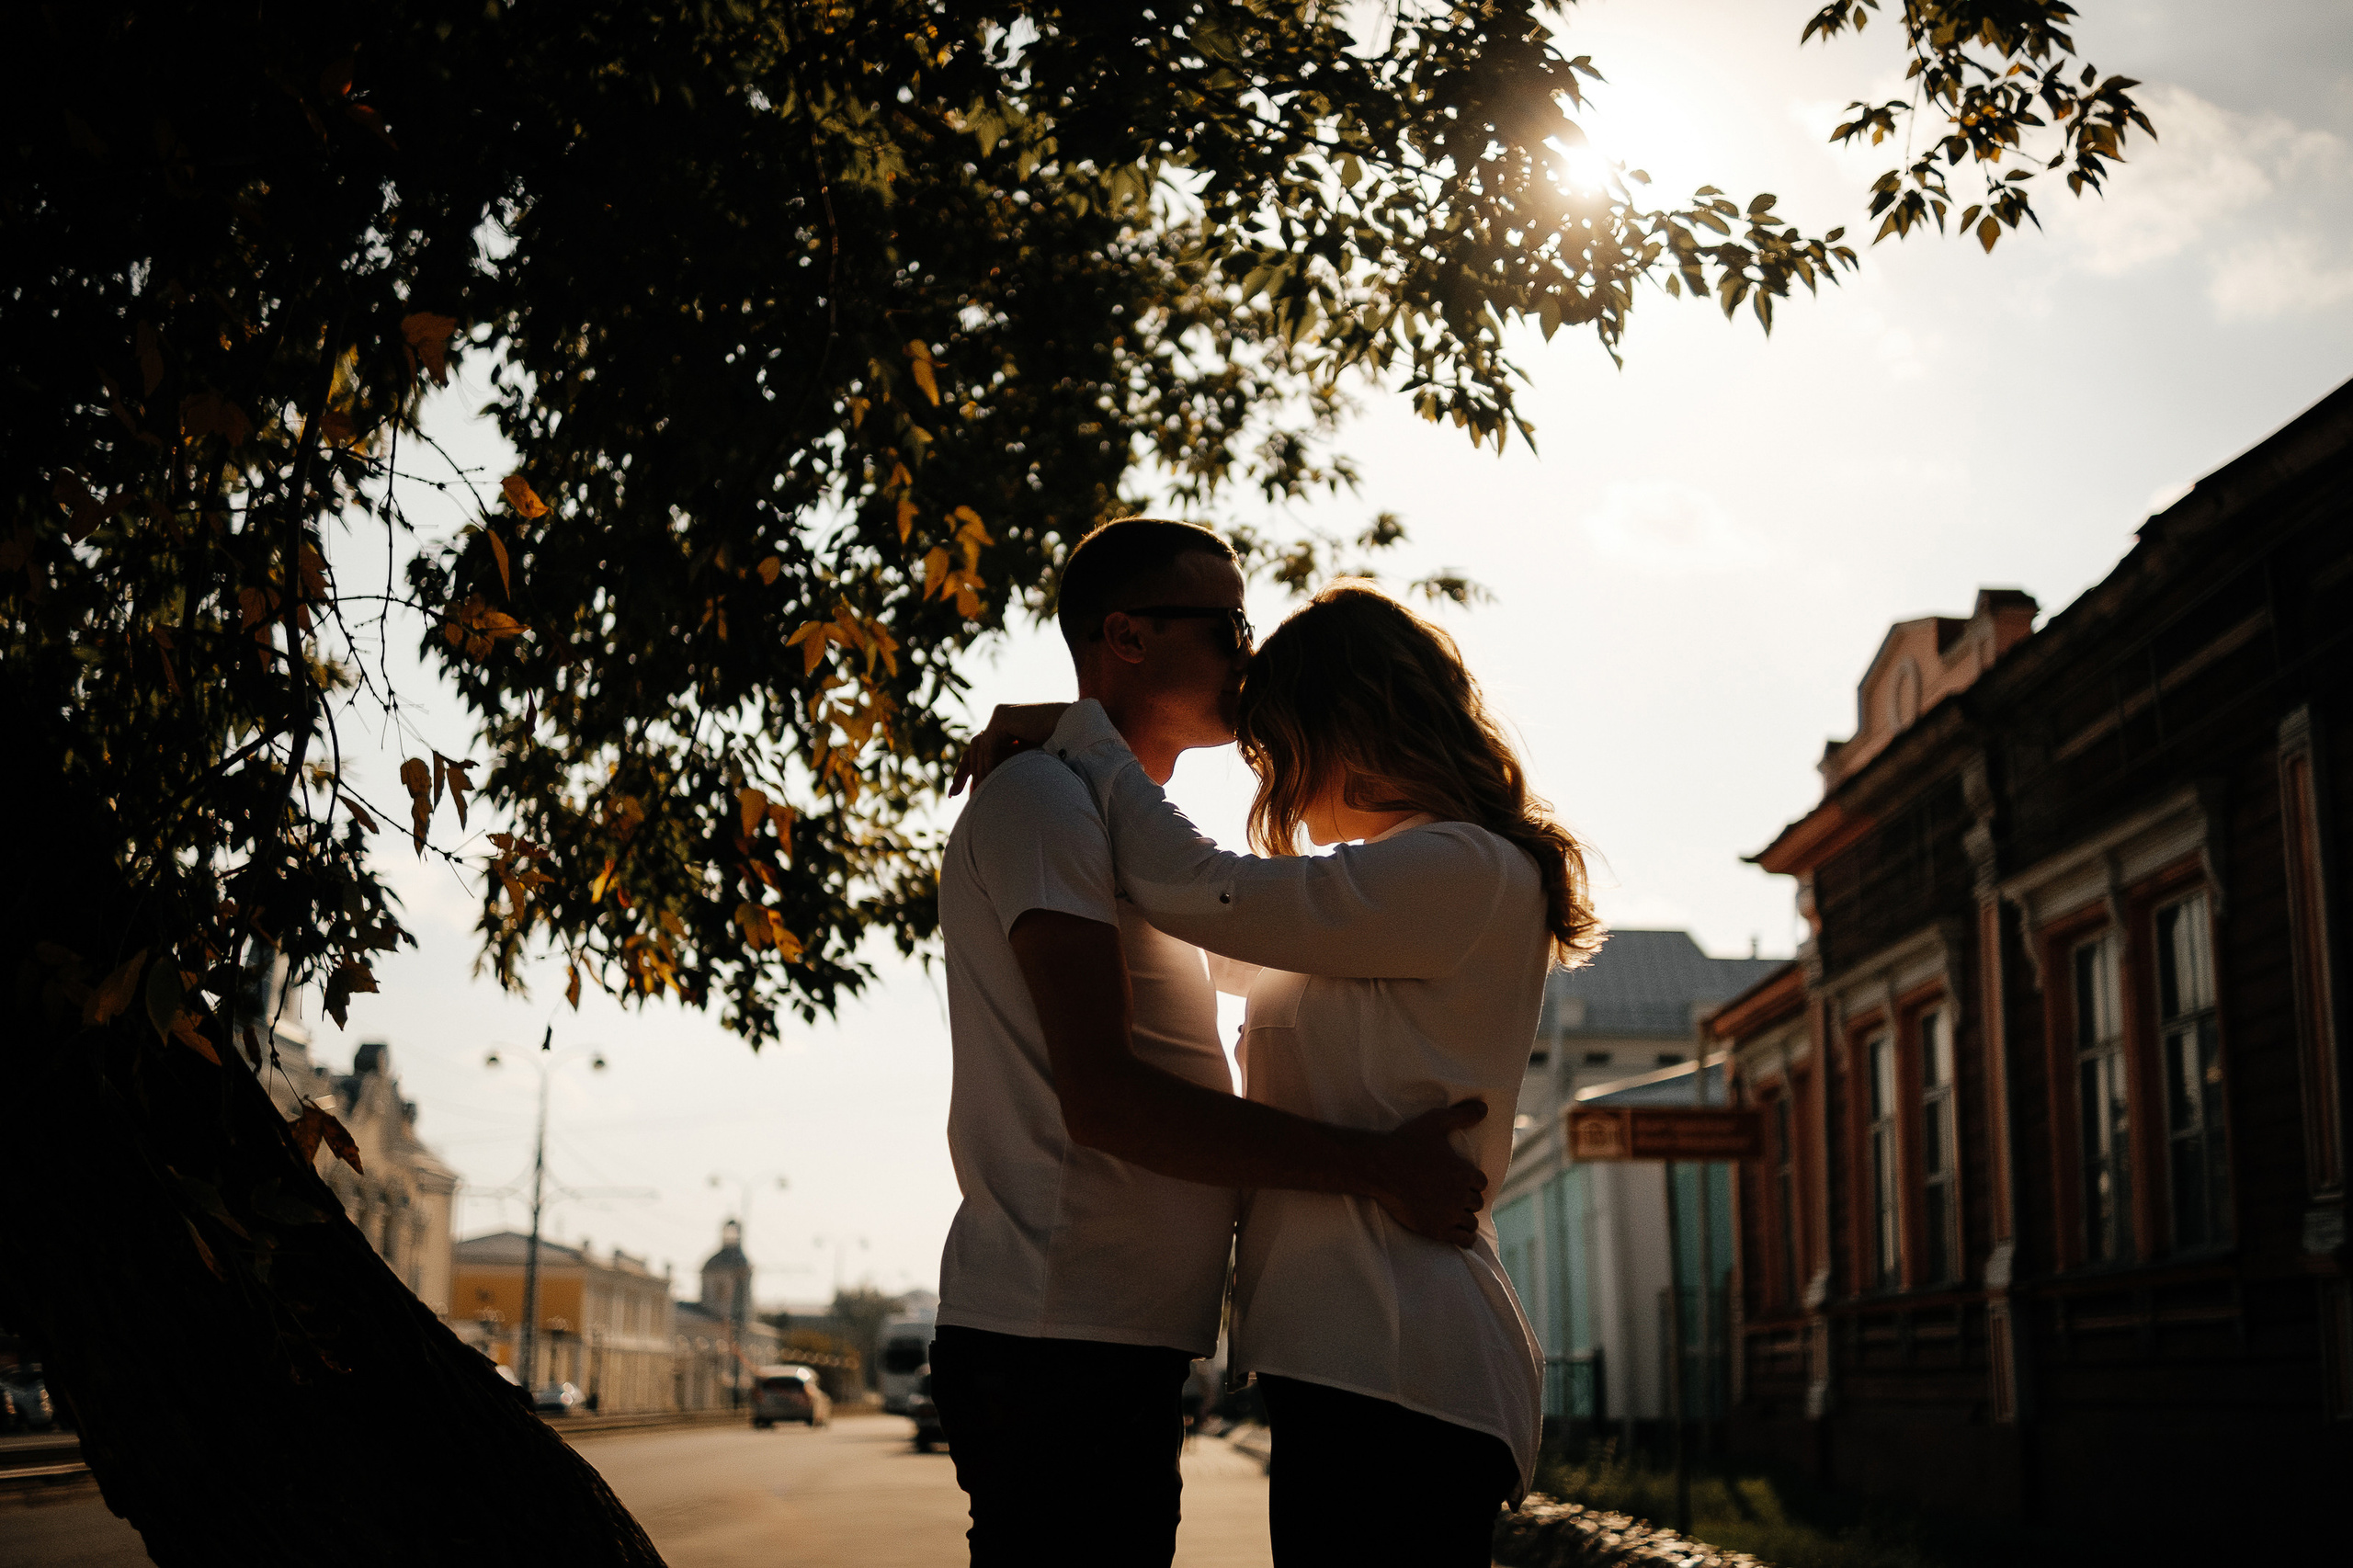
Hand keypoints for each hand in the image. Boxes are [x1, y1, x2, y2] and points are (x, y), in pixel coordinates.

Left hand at [950, 701, 1072, 794]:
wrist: (1076, 731)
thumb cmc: (1061, 750)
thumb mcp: (1028, 764)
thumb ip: (1009, 770)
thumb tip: (990, 791)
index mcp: (1007, 730)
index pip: (981, 751)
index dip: (968, 771)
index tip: (959, 794)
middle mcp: (1000, 720)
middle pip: (974, 749)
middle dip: (963, 773)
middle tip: (957, 795)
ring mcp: (1000, 715)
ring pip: (980, 748)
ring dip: (980, 771)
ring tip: (980, 793)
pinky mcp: (1002, 715)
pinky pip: (989, 744)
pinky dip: (989, 763)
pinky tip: (991, 780)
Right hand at [1366, 1099, 1488, 1247]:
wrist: (1380, 1167)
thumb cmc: (1407, 1141)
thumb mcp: (1435, 1122)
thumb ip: (1462, 1115)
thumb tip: (1484, 1107)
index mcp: (1464, 1172)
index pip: (1481, 1182)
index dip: (1470, 1180)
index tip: (1458, 1179)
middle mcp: (1461, 1195)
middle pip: (1476, 1202)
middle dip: (1466, 1198)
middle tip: (1450, 1194)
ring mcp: (1449, 1215)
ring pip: (1471, 1222)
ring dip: (1464, 1217)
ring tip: (1451, 1212)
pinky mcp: (1437, 1230)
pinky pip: (1464, 1240)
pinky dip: (1464, 1236)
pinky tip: (1455, 1230)